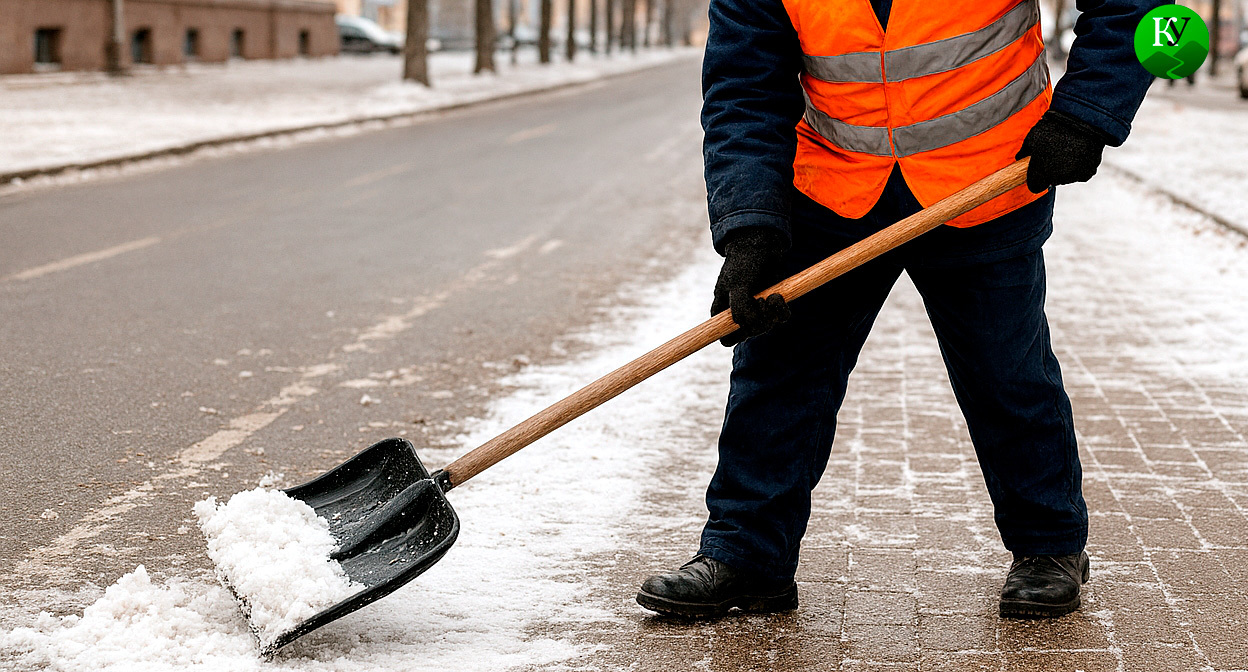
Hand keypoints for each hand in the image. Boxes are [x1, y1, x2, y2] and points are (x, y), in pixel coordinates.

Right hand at [711, 228, 790, 346]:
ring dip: (771, 315)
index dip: (733, 337)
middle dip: (758, 322)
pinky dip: (782, 310)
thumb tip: (748, 326)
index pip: (725, 338)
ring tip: (771, 296)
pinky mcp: (773, 303)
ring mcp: (757, 309)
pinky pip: (780, 318)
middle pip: (748, 334)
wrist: (762, 243)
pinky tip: (778, 296)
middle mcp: (739, 312)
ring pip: (766, 327)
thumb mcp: (737, 285)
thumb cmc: (743, 262)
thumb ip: (740, 308)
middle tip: (760, 302)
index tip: (743, 328)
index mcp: (723, 310)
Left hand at [1016, 110, 1108, 193]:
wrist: (1081, 121)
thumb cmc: (1054, 128)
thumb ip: (1024, 152)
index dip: (1036, 177)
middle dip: (1051, 171)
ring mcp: (1073, 176)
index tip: (1038, 169)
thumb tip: (1020, 157)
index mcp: (1040, 173)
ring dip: (1066, 169)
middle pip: (1051, 181)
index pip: (1035, 186)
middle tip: (1054, 154)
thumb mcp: (1032, 138)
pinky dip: (1080, 167)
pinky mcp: (1087, 173)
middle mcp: (1056, 178)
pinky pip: (1081, 173)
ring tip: (1067, 151)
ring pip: (1066, 178)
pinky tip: (1078, 153)